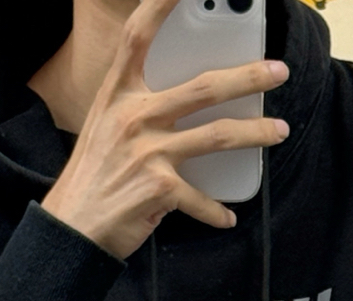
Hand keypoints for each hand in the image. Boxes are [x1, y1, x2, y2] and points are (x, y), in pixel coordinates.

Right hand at [40, 0, 289, 259]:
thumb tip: (185, 103)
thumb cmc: (92, 177)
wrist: (72, 227)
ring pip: (217, 135)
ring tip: (279, 131)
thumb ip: (138, 109)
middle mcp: (134, 117)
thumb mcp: (105, 128)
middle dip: (248, 77)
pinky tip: (228, 216)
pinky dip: (217, 211)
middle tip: (278, 71)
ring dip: (255, 134)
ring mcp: (148, 152)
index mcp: (118, 94)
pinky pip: (201, 198)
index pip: (138, 36)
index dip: (160, 6)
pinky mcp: (160, 189)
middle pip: (203, 87)